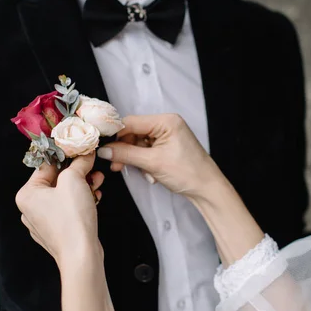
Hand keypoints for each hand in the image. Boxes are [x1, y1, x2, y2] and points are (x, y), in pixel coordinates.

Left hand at [15, 153, 104, 264]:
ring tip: (96, 182)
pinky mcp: (59, 231)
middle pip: (57, 180)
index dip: (66, 156)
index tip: (80, 150)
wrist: (81, 255)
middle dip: (78, 173)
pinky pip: (70, 209)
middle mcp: (32, 209)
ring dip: (83, 186)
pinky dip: (82, 201)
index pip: (46, 165)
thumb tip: (84, 152)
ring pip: (65, 195)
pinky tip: (94, 197)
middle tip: (91, 167)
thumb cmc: (71, 221)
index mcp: (27, 195)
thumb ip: (79, 162)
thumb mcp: (74, 180)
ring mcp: (45, 222)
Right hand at [98, 114, 223, 199]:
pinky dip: (144, 162)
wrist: (207, 189)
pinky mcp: (167, 146)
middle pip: (134, 132)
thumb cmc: (187, 173)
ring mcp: (167, 135)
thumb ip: (125, 154)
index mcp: (165, 121)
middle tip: (117, 166)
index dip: (116, 136)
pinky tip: (150, 174)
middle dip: (126, 151)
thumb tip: (104, 150)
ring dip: (136, 159)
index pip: (131, 122)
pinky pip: (147, 150)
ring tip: (143, 173)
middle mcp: (166, 124)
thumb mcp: (152, 163)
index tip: (103, 148)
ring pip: (139, 143)